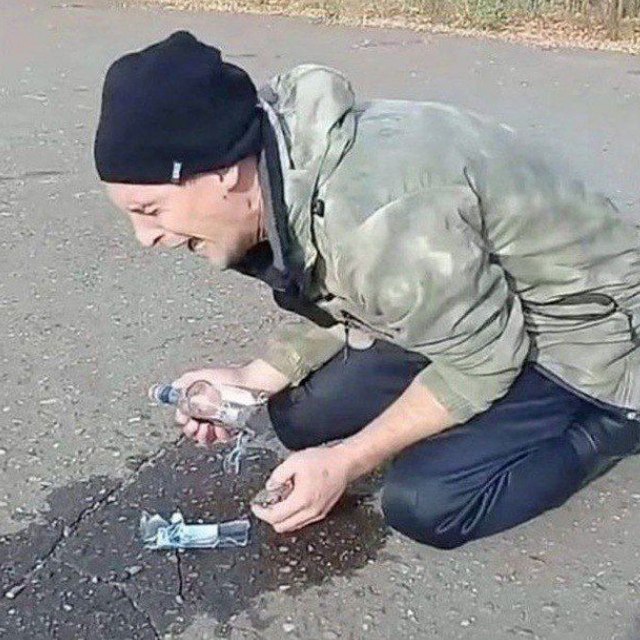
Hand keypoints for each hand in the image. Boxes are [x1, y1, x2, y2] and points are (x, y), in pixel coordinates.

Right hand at [171, 360, 289, 446]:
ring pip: (206, 436)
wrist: (252, 383)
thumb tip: (172, 389)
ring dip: (204, 436)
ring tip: (208, 429)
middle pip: (193, 428)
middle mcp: (208, 410)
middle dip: (191, 430)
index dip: (182, 419)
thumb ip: (184, 383)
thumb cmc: (229, 377)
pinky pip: (222, 438)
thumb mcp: (201, 377)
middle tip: (195, 427)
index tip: (184, 419)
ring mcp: (221, 419)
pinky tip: (222, 430)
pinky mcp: (233, 427)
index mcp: (198, 399)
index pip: (184, 415)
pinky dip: (220, 436)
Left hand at [251, 446, 353, 532]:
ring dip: (282, 517)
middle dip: (270, 517)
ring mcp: (317, 514)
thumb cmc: (324, 462)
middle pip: (282, 527)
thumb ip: (278, 476)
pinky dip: (293, 515)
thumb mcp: (294, 462)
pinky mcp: (322, 512)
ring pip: (292, 526)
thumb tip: (270, 487)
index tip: (256, 506)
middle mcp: (310, 512)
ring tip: (279, 500)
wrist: (344, 463)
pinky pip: (302, 521)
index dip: (261, 512)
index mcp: (302, 500)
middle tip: (265, 504)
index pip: (275, 516)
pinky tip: (292, 500)